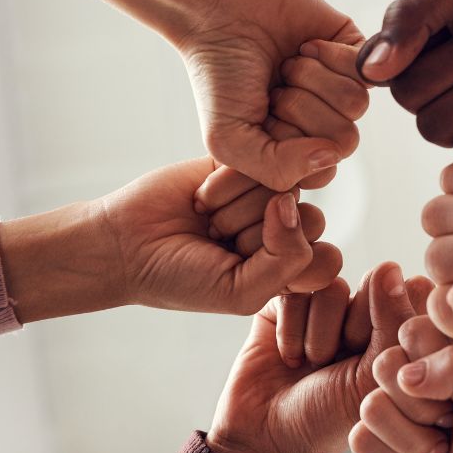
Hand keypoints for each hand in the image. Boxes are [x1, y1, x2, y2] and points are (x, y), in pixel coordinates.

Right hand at [0, 157, 322, 320]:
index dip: (286, 263)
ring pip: (283, 187)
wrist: (126, 245)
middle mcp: (285, 228)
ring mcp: (265, 193)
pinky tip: (202, 198)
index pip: (326, 258)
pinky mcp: (244, 161)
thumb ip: (287, 259)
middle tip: (218, 242)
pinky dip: (225, 182)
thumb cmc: (182, 278)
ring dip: (236, 208)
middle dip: (256, 234)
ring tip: (208, 221)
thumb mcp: (241, 291)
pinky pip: (257, 160)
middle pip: (309, 219)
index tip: (244, 273)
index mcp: (293, 266)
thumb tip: (292, 201)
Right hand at [179, 0, 365, 191]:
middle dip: (300, 109)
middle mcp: (324, 123)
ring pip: (356, 105)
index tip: (260, 120)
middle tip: (272, 88)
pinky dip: (329, 56)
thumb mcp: (228, 140)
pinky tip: (304, 45)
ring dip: (311, 80)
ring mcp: (341, 87)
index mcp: (298, 151)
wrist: (218, 9)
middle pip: (345, 140)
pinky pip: (367, 70)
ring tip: (285, 66)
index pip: (323, 171)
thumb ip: (277, 168)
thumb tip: (330, 156)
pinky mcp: (355, 52)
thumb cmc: (219, 76)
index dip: (290, 146)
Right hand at [205, 262, 430, 452]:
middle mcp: (367, 315)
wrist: (266, 439)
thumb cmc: (330, 420)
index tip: (380, 375)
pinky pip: (298, 289)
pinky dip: (291, 330)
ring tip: (313, 366)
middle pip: (375, 285)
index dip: (395, 331)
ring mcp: (327, 307)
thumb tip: (390, 265)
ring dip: (320, 336)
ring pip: (335, 286)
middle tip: (342, 368)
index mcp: (398, 334)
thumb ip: (395, 321)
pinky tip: (287, 358)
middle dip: (356, 332)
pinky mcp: (289, 300)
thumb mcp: (375, 380)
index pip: (414, 296)